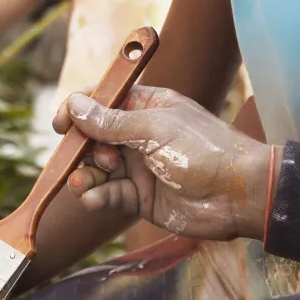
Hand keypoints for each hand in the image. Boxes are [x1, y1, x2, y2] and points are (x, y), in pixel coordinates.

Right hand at [54, 85, 272, 241]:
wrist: (239, 196)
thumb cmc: (203, 150)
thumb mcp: (154, 129)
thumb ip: (111, 122)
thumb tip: (75, 105)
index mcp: (147, 107)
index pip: (103, 101)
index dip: (78, 109)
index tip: (60, 123)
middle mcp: (140, 135)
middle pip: (94, 137)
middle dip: (81, 148)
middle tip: (84, 157)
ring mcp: (140, 167)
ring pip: (98, 168)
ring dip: (85, 174)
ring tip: (82, 182)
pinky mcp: (142, 197)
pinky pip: (110, 194)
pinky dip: (97, 196)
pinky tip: (92, 198)